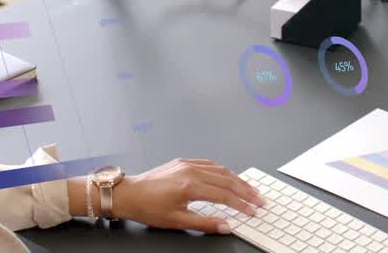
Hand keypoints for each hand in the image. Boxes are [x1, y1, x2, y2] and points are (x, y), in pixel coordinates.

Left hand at [112, 158, 264, 233]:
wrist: (129, 194)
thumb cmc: (147, 207)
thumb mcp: (176, 221)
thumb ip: (204, 223)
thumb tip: (225, 226)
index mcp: (190, 186)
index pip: (224, 195)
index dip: (241, 204)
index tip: (252, 210)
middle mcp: (191, 171)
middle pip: (227, 180)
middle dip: (246, 191)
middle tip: (258, 199)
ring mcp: (187, 164)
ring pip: (221, 169)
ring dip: (237, 180)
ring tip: (249, 189)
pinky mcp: (183, 161)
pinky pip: (209, 163)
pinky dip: (223, 170)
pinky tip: (229, 176)